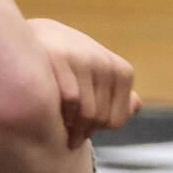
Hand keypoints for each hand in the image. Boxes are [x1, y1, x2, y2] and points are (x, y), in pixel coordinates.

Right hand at [27, 17, 141, 148]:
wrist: (37, 36)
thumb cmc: (71, 63)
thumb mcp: (100, 75)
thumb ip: (118, 94)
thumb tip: (136, 106)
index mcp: (122, 72)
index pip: (116, 120)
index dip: (98, 131)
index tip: (83, 133)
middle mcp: (107, 64)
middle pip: (100, 118)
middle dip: (82, 132)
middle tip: (69, 136)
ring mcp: (85, 59)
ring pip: (86, 112)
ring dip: (71, 127)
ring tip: (61, 128)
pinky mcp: (61, 57)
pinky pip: (70, 99)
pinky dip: (61, 112)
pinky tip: (51, 114)